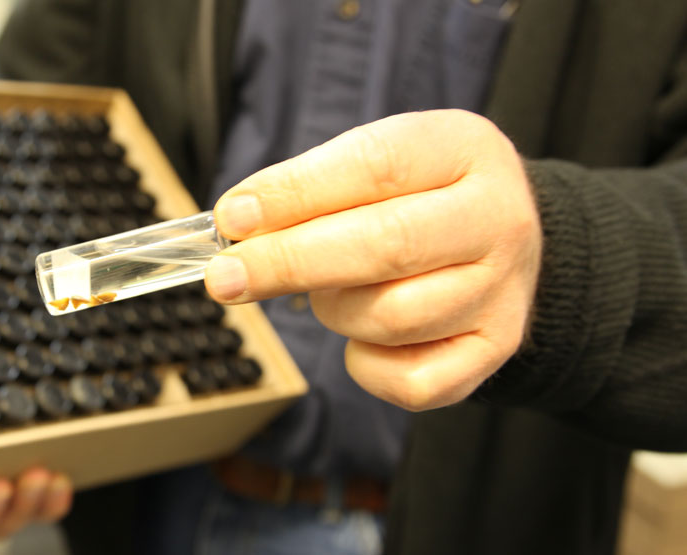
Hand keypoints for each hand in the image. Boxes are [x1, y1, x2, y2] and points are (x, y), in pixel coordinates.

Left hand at [205, 110, 541, 410]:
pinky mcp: (494, 351)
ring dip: (333, 310)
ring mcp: (503, 291)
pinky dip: (366, 366)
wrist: (502, 239)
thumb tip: (238, 223)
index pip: (375, 166)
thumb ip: (311, 188)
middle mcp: (497, 219)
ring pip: (390, 318)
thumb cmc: (416, 197)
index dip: (295, 194)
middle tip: (225, 277)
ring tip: (329, 290)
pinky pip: (411, 382)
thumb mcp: (376, 164)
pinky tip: (363, 336)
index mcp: (463, 150)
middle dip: (289, 263)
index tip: (233, 218)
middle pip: (385, 245)